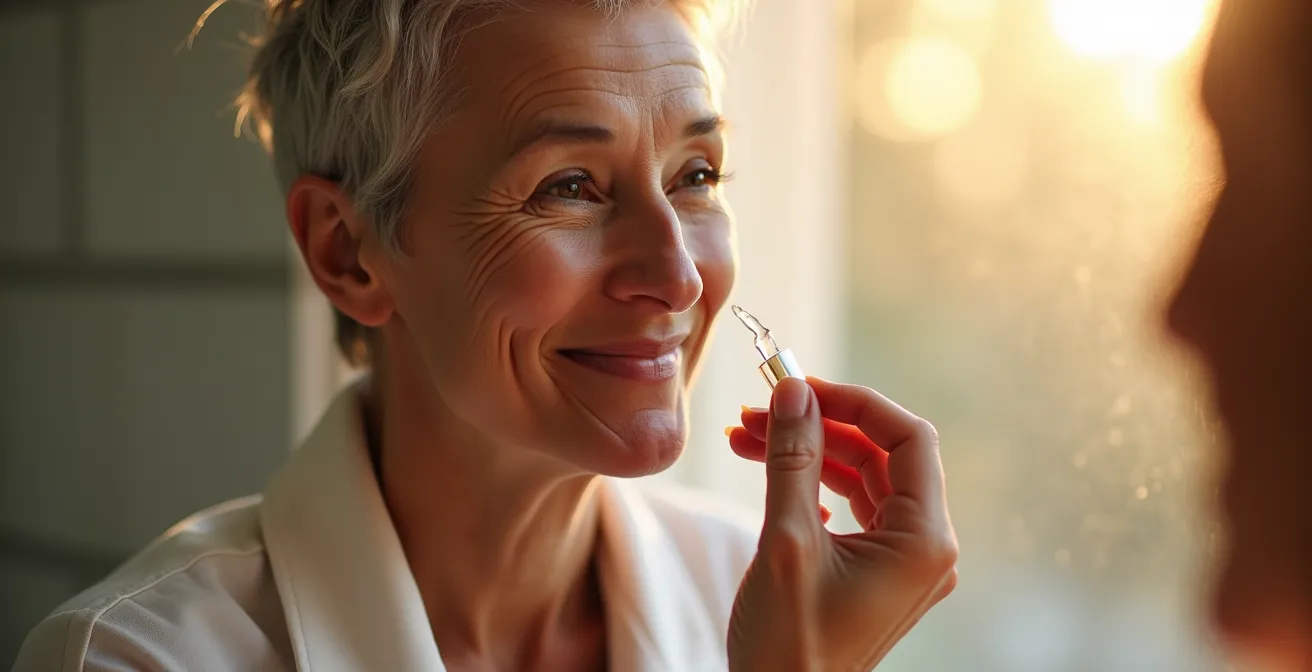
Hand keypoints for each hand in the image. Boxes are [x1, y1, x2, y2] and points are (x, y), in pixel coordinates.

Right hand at [724, 376, 957, 670]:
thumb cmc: (788, 646)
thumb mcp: (787, 542)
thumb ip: (794, 460)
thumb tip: (795, 392)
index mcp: (924, 542)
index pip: (908, 439)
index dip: (855, 403)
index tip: (800, 386)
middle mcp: (924, 549)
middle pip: (881, 455)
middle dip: (818, 426)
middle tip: (758, 411)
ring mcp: (902, 562)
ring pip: (861, 478)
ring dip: (806, 452)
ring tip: (746, 436)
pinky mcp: (875, 572)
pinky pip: (852, 508)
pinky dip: (810, 483)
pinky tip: (770, 474)